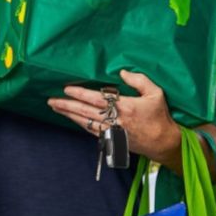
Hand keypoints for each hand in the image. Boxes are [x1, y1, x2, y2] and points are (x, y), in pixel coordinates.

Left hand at [48, 70, 180, 165]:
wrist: (163, 143)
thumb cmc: (160, 117)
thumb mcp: (156, 93)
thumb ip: (139, 80)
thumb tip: (122, 73)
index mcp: (126, 107)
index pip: (97, 99)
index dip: (80, 94)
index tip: (67, 89)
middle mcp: (116, 120)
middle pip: (86, 112)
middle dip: (67, 106)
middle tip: (52, 101)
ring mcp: (113, 132)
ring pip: (86, 122)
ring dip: (69, 115)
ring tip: (56, 108)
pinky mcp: (112, 140)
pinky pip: (92, 131)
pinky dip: (80, 124)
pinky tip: (72, 118)